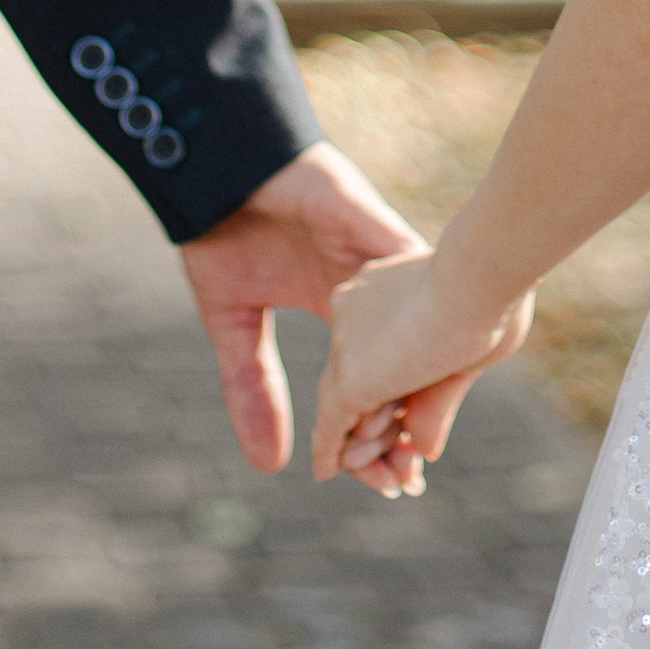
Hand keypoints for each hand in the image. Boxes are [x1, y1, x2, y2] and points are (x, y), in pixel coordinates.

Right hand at [178, 142, 424, 475]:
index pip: (373, 383)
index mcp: (341, 311)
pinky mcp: (376, 226)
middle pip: (406, 363)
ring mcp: (378, 259)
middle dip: (409, 422)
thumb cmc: (223, 230)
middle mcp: (370, 290)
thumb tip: (272, 465)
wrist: (219, 166)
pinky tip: (430, 360)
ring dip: (420, 380)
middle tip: (408, 478)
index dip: (380, 431)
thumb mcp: (234, 323)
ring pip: (417, 326)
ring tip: (419, 442)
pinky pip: (409, 275)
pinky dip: (418, 316)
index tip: (387, 483)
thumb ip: (252, 386)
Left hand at [311, 245, 532, 495]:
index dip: (396, 397)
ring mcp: (347, 345)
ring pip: (344, 407)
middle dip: (379, 430)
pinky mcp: (349, 379)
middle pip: (357, 381)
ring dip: (368, 450)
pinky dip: (331, 450)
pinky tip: (328, 471)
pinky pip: (333, 424)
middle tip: (405, 469)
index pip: (379, 354)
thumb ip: (435, 399)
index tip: (412, 429)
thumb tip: (423, 450)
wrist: (480, 274)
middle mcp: (353, 313)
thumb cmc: (493, 296)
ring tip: (396, 479)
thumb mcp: (465, 352)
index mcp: (382, 292)